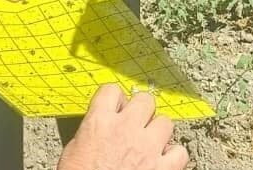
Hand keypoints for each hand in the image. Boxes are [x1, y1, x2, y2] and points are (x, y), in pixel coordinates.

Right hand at [56, 85, 188, 169]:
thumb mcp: (72, 152)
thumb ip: (90, 132)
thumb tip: (99, 127)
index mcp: (99, 123)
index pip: (111, 91)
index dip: (114, 99)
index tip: (115, 106)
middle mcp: (125, 129)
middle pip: (145, 100)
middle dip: (141, 110)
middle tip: (136, 123)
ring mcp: (147, 148)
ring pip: (166, 122)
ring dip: (158, 132)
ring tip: (150, 143)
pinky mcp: (163, 168)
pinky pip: (180, 152)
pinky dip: (174, 156)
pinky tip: (164, 161)